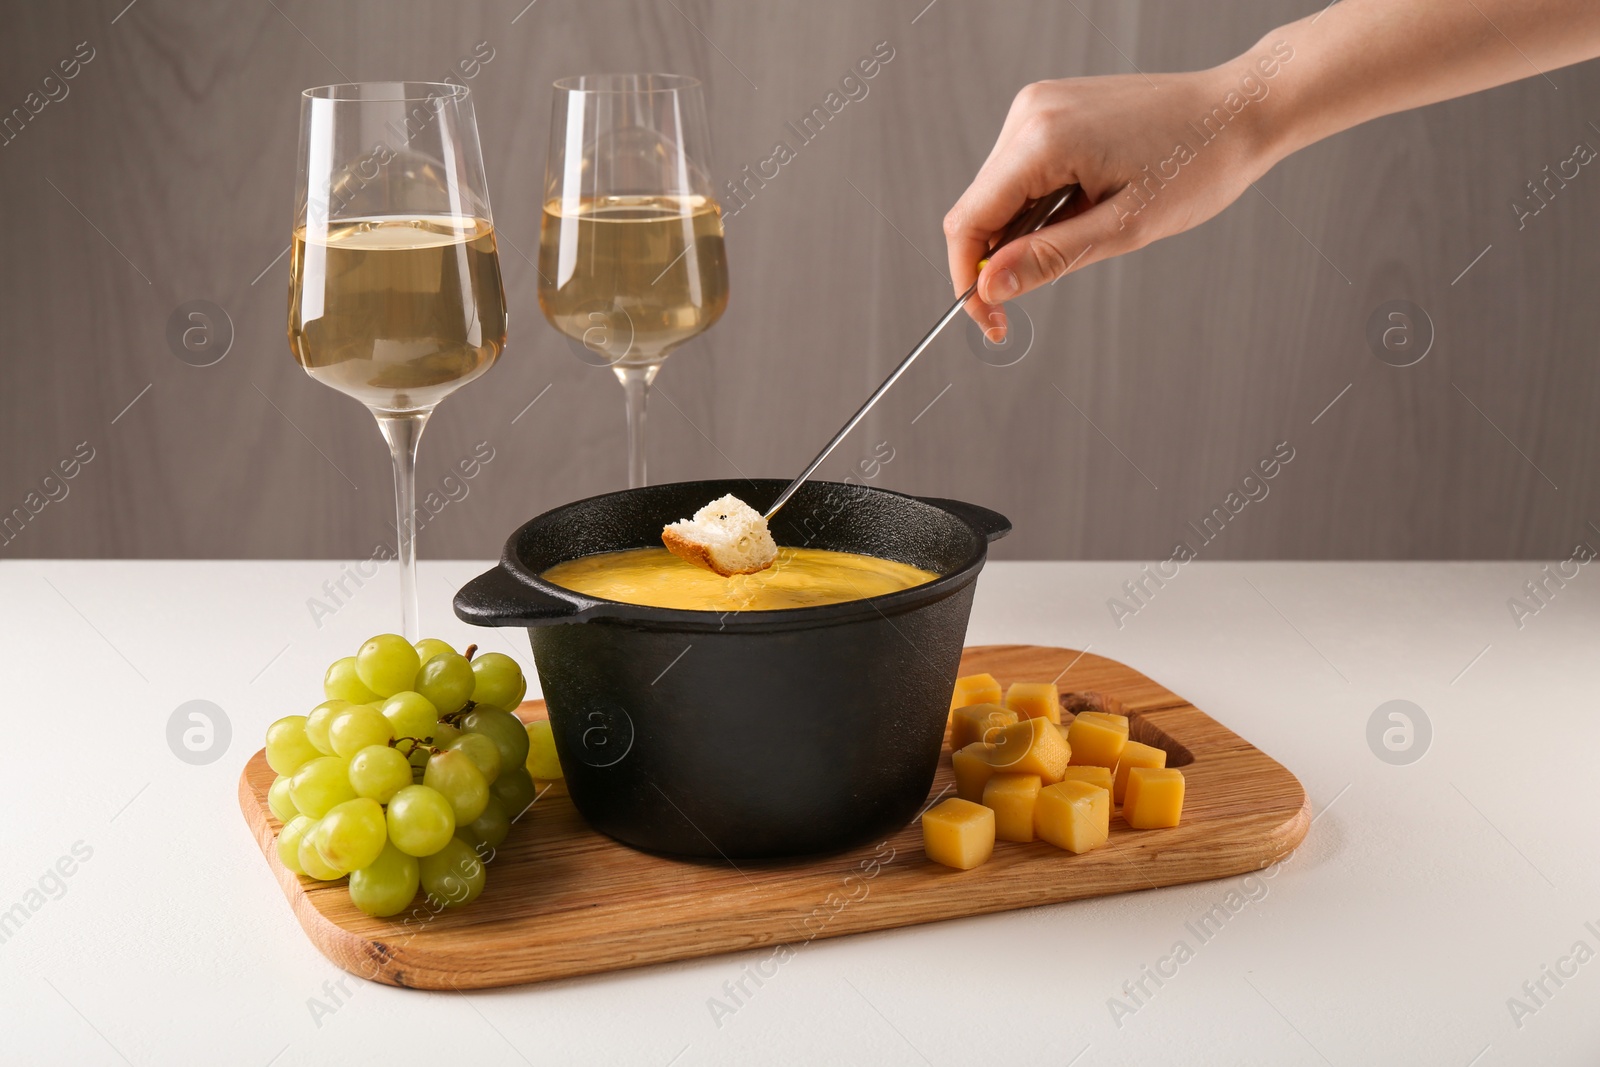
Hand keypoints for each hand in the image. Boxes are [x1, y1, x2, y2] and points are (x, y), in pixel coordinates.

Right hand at [944, 58, 1285, 339]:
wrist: (1240, 110)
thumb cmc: (1198, 164)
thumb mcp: (1124, 227)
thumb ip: (1049, 258)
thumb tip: (989, 287)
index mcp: (1043, 138)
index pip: (968, 220)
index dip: (967, 278)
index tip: (990, 319)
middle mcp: (1030, 112)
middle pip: (978, 206)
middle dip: (995, 259)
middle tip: (1030, 300)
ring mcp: (1039, 105)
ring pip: (998, 191)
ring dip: (1020, 231)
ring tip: (1085, 232)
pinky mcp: (1052, 107)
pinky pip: (1020, 169)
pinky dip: (1038, 204)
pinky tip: (1084, 205)